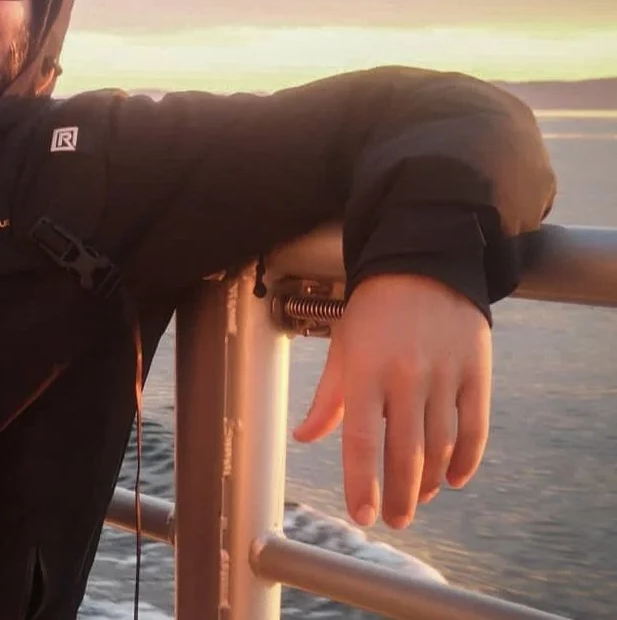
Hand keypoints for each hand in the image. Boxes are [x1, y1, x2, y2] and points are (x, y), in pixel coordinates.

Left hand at [292, 273, 492, 529]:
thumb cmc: (373, 310)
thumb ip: (328, 397)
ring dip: (429, 480)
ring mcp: (444, 374)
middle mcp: (405, 375)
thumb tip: (304, 436)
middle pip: (404, 452)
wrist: (423, 262)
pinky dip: (467, 459)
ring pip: (440, 444)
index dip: (360, 482)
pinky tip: (453, 479)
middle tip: (394, 519)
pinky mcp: (476, 371)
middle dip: (399, 494)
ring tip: (417, 498)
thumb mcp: (343, 347)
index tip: (362, 514)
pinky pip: (474, 426)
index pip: (359, 440)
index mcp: (364, 370)